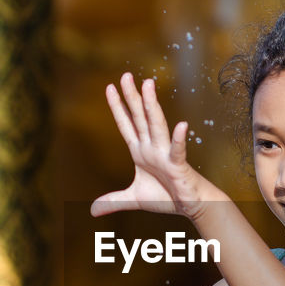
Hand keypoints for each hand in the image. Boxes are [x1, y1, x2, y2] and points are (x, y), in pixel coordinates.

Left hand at [91, 73, 204, 219]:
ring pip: (156, 126)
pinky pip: (177, 151)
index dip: (117, 107)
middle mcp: (152, 148)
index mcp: (140, 151)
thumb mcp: (134, 199)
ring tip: (148, 85)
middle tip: (126, 75)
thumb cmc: (167, 197)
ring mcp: (165, 154)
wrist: (193, 206)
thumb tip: (91, 210)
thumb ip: (113, 201)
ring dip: (152, 106)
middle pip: (140, 117)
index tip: (110, 87)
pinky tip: (181, 125)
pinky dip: (178, 139)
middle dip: (133, 97)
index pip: (126, 125)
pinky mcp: (178, 166)